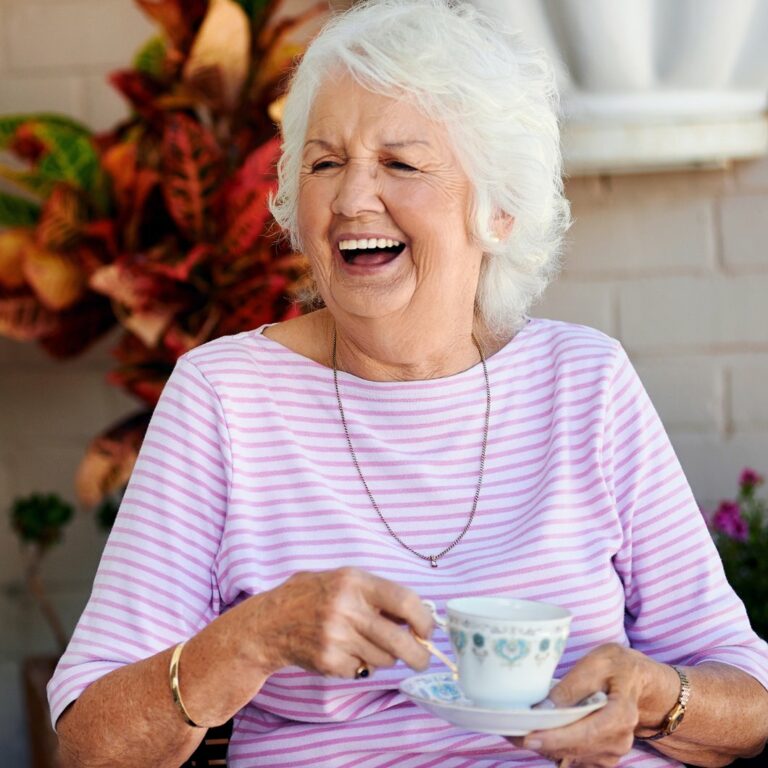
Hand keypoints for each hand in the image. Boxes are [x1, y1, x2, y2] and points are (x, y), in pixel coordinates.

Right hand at [243, 567, 433, 677]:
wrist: (269, 622)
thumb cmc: (312, 596)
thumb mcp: (343, 580)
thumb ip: (376, 594)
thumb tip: (417, 615)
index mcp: (354, 581)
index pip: (405, 600)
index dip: (424, 619)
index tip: (428, 630)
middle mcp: (346, 609)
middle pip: (400, 641)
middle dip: (419, 655)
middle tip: (423, 659)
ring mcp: (336, 638)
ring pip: (384, 659)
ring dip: (385, 657)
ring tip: (365, 643)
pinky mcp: (329, 662)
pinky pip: (362, 670)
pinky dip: (361, 665)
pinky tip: (344, 651)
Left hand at [507, 643, 677, 767]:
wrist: (640, 683)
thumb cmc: (618, 667)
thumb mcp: (597, 663)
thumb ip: (572, 686)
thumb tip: (545, 707)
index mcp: (621, 715)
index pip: (585, 733)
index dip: (555, 738)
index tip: (528, 737)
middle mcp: (618, 740)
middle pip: (573, 748)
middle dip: (540, 741)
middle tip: (508, 729)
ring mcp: (612, 752)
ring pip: (570, 756)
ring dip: (544, 745)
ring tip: (516, 729)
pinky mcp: (603, 756)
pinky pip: (573, 757)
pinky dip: (553, 747)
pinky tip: (537, 732)